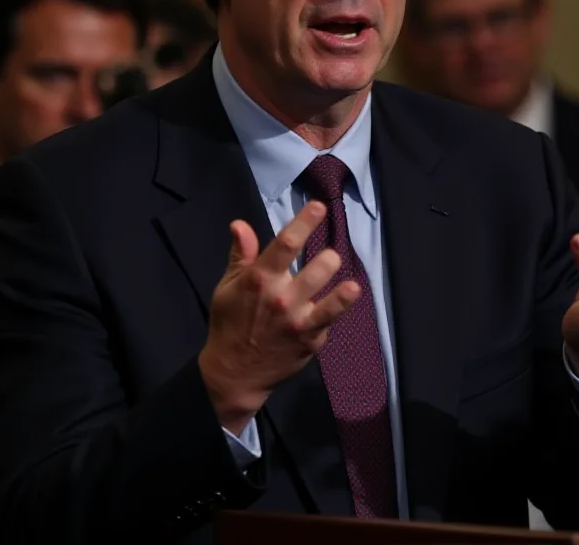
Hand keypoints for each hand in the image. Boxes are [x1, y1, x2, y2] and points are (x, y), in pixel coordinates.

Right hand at [198, 201, 358, 434]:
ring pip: (331, 293)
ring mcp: (299, 319)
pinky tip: (350, 292)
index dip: (305, 222)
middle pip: (318, 267)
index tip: (319, 206)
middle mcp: (282, 297)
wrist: (235, 372)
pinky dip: (342, 302)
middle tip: (328, 255)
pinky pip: (332, 316)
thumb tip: (240, 224)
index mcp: (259, 279)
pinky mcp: (311, 338)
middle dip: (328, 257)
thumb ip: (240, 255)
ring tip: (340, 273)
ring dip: (339, 279)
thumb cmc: (230, 323)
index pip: (286, 244)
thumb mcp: (227, 287)